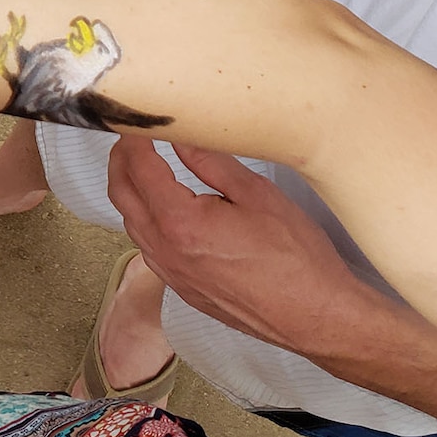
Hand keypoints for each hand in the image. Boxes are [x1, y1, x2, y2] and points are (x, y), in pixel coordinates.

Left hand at [107, 138, 379, 354]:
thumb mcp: (257, 195)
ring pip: (130, 220)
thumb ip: (210, 162)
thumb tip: (181, 135)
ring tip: (147, 164)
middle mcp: (165, 250)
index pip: (138, 166)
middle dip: (122, 158)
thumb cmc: (297, 259)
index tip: (139, 120)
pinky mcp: (180, 287)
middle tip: (135, 136)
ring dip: (130, 188)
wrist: (316, 317)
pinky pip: (147, 245)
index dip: (134, 137)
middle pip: (120, 192)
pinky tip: (163, 206)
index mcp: (180, 222)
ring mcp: (170, 272)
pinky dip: (144, 217)